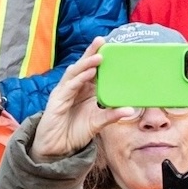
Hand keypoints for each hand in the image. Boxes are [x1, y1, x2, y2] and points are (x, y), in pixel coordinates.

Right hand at [32, 42, 138, 159]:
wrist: (57, 148)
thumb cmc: (75, 133)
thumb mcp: (97, 123)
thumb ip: (111, 114)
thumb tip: (130, 109)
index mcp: (84, 90)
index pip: (92, 70)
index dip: (99, 57)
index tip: (112, 47)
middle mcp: (73, 88)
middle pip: (82, 66)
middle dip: (91, 52)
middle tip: (102, 40)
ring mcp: (64, 92)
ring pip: (75, 73)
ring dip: (86, 63)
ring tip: (99, 56)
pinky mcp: (57, 100)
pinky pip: (70, 86)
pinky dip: (80, 78)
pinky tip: (89, 73)